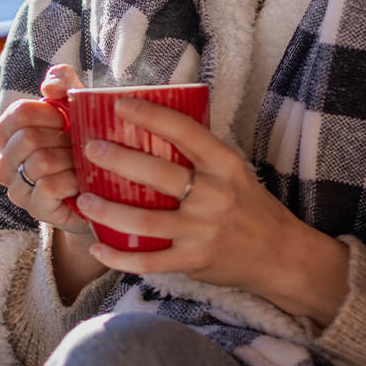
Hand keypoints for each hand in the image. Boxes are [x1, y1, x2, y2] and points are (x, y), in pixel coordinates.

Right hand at [0, 65, 90, 235]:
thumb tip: (48, 87)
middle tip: (77, 146)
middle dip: (62, 139)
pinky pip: (50, 187)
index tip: (66, 120)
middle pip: (28, 138)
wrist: (101, 188)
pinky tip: (81, 183)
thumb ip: (63, 83)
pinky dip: (73, 180)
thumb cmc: (82, 142)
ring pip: (40, 162)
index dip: (48, 113)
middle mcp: (3, 163)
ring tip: (81, 163)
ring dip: (71, 160)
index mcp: (6, 134)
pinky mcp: (34, 209)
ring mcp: (17, 189)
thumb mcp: (76, 105)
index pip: (18, 113)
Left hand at [74, 97, 349, 324]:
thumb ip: (201, 154)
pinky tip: (99, 247)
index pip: (185, 131)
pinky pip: (150, 261)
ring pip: (147, 221)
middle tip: (90, 149)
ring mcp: (204, 230)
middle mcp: (215, 195)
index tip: (119, 104)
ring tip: (84, 200)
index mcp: (225, 165)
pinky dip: (121, 257)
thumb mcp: (235, 172)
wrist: (282, 256)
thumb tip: (154, 124)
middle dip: (118, 160)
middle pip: (159, 174)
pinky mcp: (195, 260)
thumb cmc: (251, 207)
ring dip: (110, 211)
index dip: (150, 115)